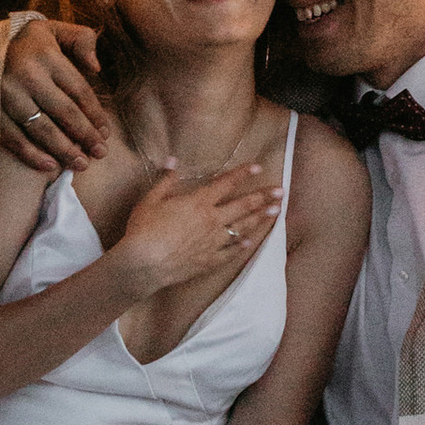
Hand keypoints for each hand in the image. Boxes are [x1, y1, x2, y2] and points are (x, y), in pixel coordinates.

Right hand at [1, 16, 108, 172]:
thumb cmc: (24, 42)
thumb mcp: (52, 29)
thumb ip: (81, 40)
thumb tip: (96, 68)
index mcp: (45, 55)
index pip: (79, 90)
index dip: (95, 114)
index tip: (106, 132)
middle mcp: (26, 75)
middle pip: (64, 112)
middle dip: (86, 135)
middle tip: (101, 153)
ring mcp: (5, 95)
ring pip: (42, 129)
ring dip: (64, 150)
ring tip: (81, 164)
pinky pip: (14, 139)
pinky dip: (32, 155)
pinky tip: (50, 166)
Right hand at [110, 158, 281, 299]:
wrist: (143, 264)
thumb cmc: (143, 229)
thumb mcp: (150, 199)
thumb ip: (165, 180)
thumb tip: (173, 161)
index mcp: (198, 202)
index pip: (226, 183)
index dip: (242, 173)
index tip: (258, 167)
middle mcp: (211, 220)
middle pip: (243, 205)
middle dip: (264, 196)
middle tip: (281, 192)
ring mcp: (213, 242)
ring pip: (242, 228)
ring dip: (260, 218)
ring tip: (276, 212)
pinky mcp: (208, 261)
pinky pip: (230, 252)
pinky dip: (241, 246)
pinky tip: (250, 242)